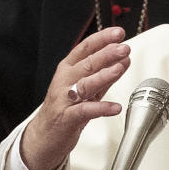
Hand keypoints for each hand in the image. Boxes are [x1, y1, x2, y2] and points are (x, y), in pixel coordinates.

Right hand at [19, 27, 130, 169]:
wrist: (44, 136)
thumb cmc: (64, 110)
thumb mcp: (86, 89)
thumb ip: (105, 74)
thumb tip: (124, 59)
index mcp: (68, 70)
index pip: (85, 48)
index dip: (101, 39)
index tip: (118, 33)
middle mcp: (65, 81)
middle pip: (87, 63)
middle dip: (106, 54)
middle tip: (123, 47)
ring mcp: (64, 99)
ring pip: (85, 84)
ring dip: (104, 75)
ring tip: (120, 68)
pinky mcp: (67, 118)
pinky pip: (85, 111)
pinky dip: (101, 108)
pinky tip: (115, 107)